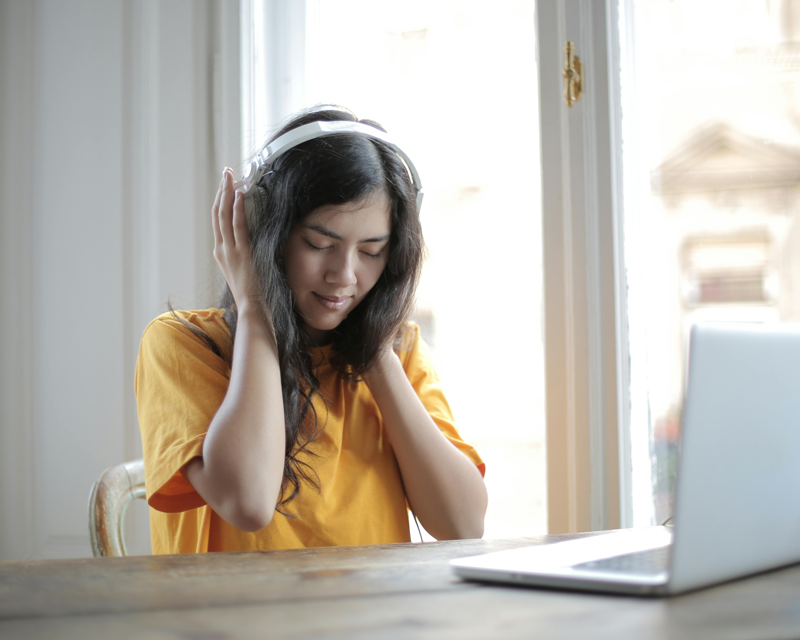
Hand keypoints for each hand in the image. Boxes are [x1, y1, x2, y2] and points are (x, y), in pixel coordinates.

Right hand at [212, 169, 258, 311]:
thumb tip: (254, 237)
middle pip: (217, 213)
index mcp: (221, 252)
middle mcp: (221, 248)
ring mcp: (229, 250)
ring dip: (227, 193)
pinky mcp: (241, 253)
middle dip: (221, 190)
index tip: (225, 184)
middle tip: (225, 172)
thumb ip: (245, 251)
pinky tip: (239, 194)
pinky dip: (237, 208)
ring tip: (230, 176)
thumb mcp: (245, 267)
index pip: (217, 220)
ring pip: (223, 215)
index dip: (220, 199)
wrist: (251, 307)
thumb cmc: (253, 290)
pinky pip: (237, 225)